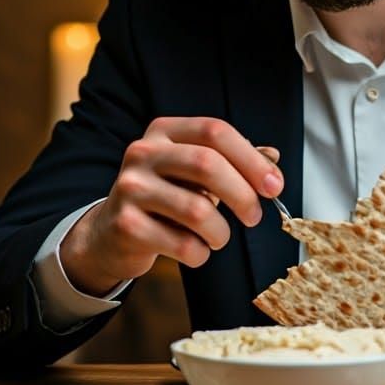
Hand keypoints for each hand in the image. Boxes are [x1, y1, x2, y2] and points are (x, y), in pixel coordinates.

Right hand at [60, 117, 282, 296]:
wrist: (109, 234)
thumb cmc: (164, 198)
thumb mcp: (193, 173)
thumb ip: (232, 162)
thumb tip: (272, 159)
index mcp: (164, 131)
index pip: (215, 132)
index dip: (251, 159)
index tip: (274, 186)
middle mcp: (143, 152)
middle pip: (207, 164)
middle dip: (242, 195)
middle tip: (254, 216)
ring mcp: (130, 188)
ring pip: (197, 209)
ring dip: (221, 232)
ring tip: (219, 238)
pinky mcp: (125, 225)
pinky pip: (181, 243)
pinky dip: (200, 253)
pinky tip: (195, 251)